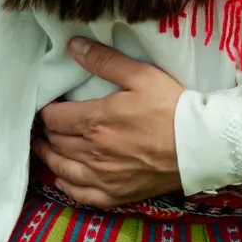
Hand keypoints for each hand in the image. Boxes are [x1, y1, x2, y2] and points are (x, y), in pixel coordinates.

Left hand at [34, 38, 185, 208]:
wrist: (199, 145)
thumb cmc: (171, 106)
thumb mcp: (141, 75)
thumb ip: (105, 60)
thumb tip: (73, 45)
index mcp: (94, 121)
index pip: (55, 117)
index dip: (47, 110)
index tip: (47, 104)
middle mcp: (92, 152)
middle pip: (55, 142)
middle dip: (46, 131)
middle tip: (44, 123)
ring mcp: (102, 177)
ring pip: (61, 168)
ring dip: (48, 156)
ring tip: (43, 146)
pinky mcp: (115, 195)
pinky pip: (80, 194)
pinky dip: (66, 184)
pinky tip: (63, 176)